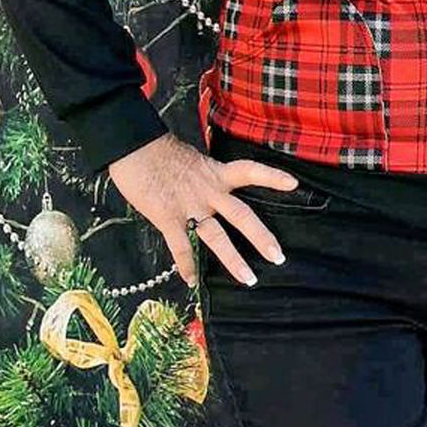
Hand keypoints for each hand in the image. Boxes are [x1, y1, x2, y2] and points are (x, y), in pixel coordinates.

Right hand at [108, 132, 298, 289]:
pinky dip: (186, 265)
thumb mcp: (191, 160)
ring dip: (233, 260)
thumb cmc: (158, 151)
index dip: (272, 177)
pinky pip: (180, 246)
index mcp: (215, 173)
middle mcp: (208, 191)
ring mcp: (189, 206)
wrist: (132, 145)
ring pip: (216, 236)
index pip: (250, 171)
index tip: (294, 184)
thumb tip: (209, 191)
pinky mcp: (167, 217)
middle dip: (261, 237)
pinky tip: (191, 281)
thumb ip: (204, 178)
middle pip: (241, 215)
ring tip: (248, 279)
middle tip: (278, 257)